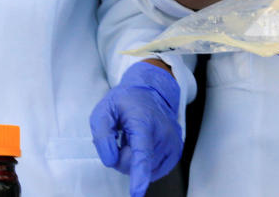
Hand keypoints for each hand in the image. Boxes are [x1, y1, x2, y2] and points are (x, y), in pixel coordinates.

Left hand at [90, 61, 182, 196]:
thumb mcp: (104, 110)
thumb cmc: (127, 101)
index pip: (141, 153)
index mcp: (143, 122)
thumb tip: (110, 160)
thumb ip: (102, 136)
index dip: (139, 175)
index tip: (138, 191)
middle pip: (134, 165)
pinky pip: (155, 171)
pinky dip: (145, 163)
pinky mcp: (176, 152)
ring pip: (145, 171)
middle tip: (123, 137)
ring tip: (135, 138)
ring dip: (134, 160)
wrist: (150, 92)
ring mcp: (172, 143)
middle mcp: (163, 133)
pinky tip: (145, 146)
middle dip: (122, 157)